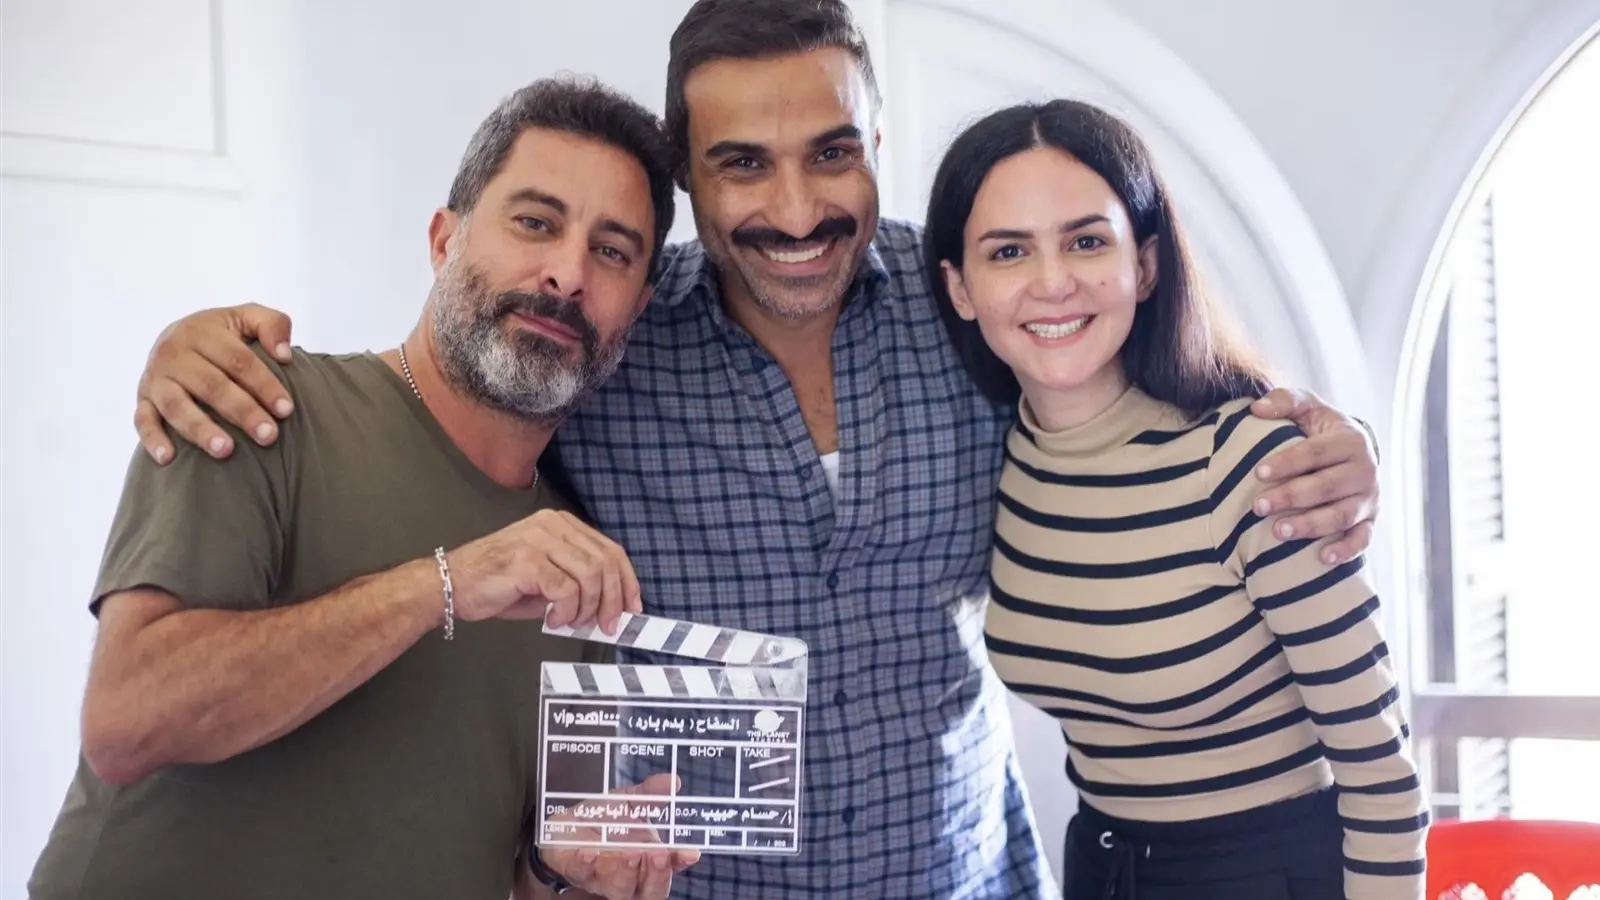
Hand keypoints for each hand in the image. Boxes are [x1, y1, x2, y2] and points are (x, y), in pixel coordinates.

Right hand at [135, 304, 295, 464]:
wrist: (175, 337)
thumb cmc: (223, 334)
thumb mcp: (247, 317)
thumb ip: (273, 325)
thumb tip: (284, 355)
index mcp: (202, 331)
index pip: (238, 361)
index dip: (264, 385)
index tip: (286, 410)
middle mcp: (174, 353)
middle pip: (211, 385)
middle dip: (242, 412)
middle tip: (268, 436)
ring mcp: (155, 378)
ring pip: (177, 406)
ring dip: (201, 429)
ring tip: (226, 451)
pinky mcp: (143, 398)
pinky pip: (142, 420)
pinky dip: (152, 439)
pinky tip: (168, 458)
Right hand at [448, 509, 641, 632]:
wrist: (449, 585)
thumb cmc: (497, 584)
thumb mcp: (546, 579)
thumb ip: (578, 585)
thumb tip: (612, 608)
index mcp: (561, 524)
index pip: (610, 549)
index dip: (628, 581)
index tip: (633, 608)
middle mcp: (553, 525)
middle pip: (605, 561)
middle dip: (614, 600)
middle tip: (607, 626)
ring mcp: (539, 540)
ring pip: (590, 575)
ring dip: (589, 608)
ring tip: (572, 623)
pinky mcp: (527, 560)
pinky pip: (566, 589)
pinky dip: (567, 611)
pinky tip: (552, 620)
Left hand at [536, 774, 699, 899]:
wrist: (564, 824)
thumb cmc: (603, 819)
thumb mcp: (629, 802)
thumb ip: (650, 795)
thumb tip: (672, 781)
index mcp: (648, 859)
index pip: (670, 867)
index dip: (680, 862)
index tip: (690, 853)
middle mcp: (630, 875)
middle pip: (651, 890)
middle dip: (657, 875)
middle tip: (659, 854)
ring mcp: (603, 878)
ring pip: (620, 889)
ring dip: (626, 873)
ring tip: (630, 853)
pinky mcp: (575, 872)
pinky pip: (581, 874)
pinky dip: (586, 864)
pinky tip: (589, 852)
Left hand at [1250, 387, 1379, 564]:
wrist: (1355, 451)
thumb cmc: (1322, 429)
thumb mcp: (1308, 408)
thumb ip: (1285, 401)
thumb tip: (1256, 408)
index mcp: (1350, 441)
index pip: (1315, 453)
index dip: (1287, 462)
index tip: (1258, 472)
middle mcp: (1365, 470)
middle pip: (1326, 487)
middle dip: (1291, 497)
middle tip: (1258, 506)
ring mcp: (1370, 498)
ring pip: (1342, 516)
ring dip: (1311, 525)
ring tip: (1279, 532)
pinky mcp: (1371, 520)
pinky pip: (1362, 539)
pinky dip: (1346, 550)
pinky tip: (1323, 558)